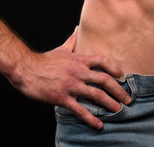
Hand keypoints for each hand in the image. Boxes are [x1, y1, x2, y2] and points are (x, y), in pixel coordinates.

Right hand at [10, 26, 131, 129]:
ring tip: (118, 111)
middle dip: (118, 90)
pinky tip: (99, 125)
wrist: (26, 70)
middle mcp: (78, 72)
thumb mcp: (61, 49)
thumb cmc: (43, 60)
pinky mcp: (63, 98)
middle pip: (104, 80)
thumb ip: (72, 40)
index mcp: (79, 60)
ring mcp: (71, 85)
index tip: (122, 76)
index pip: (103, 61)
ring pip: (96, 95)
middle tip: (127, 99)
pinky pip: (80, 110)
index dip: (115, 68)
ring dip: (110, 104)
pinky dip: (91, 118)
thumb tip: (78, 28)